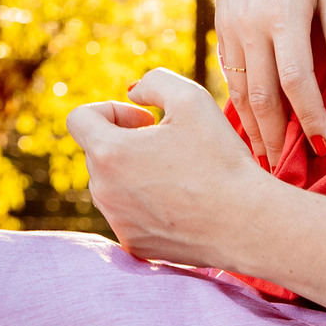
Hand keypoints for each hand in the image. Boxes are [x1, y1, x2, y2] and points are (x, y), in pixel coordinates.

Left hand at [67, 69, 262, 267]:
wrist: (245, 221)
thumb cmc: (220, 157)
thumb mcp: (192, 98)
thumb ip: (153, 81)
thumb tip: (132, 94)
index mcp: (110, 152)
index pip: (79, 118)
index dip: (112, 110)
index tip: (146, 120)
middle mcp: (103, 190)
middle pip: (98, 152)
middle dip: (127, 141)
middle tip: (171, 144)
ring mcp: (116, 222)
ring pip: (112, 183)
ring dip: (135, 171)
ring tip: (180, 173)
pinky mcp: (132, 244)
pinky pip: (127, 213)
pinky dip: (146, 202)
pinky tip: (182, 200)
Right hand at [214, 0, 325, 165]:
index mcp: (282, 15)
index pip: (295, 81)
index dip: (309, 117)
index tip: (323, 145)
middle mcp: (250, 27)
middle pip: (260, 96)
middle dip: (275, 137)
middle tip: (287, 173)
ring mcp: (230, 29)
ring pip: (238, 91)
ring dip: (253, 130)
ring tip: (266, 162)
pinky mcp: (220, 28)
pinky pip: (229, 76)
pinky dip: (238, 107)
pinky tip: (249, 128)